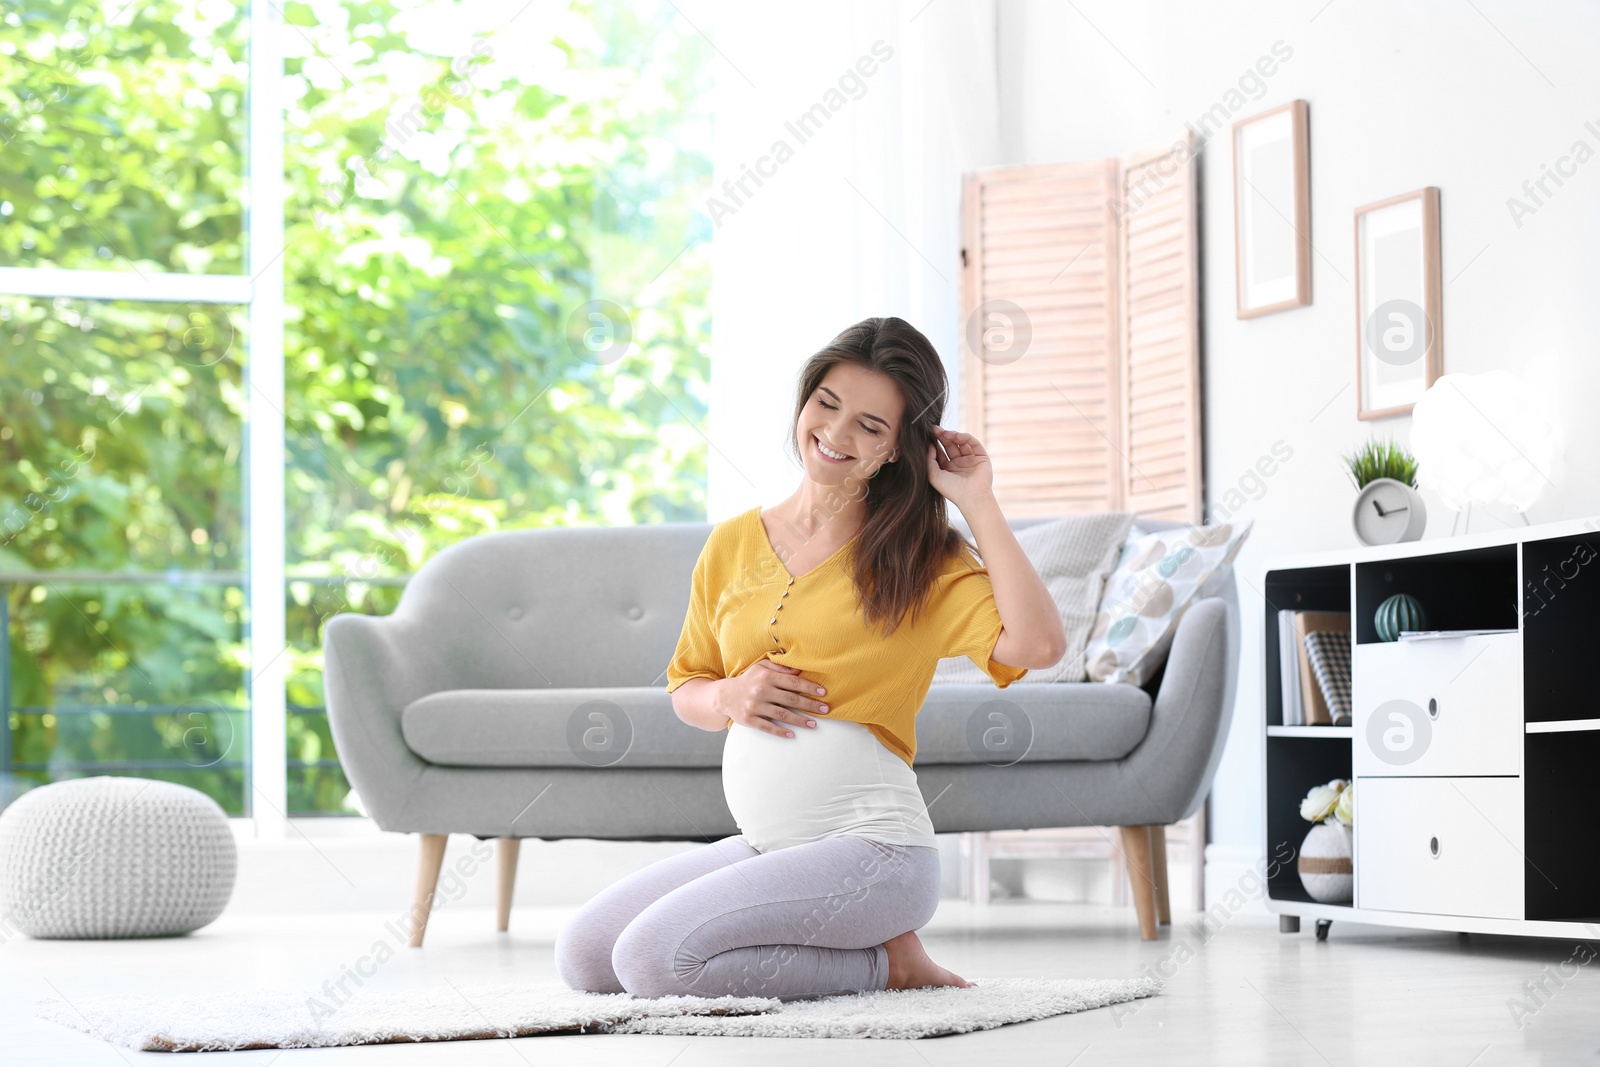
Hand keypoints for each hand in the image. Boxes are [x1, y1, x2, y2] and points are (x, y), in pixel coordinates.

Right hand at [712, 658, 829, 738]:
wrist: (724, 695)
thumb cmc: (749, 680)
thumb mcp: (761, 667)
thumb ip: (780, 668)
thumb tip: (800, 670)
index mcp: (766, 677)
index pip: (792, 682)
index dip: (809, 687)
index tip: (823, 692)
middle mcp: (761, 691)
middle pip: (790, 699)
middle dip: (810, 705)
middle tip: (825, 710)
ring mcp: (754, 706)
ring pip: (782, 715)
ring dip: (799, 720)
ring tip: (814, 724)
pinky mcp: (749, 720)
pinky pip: (767, 727)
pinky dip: (780, 732)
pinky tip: (792, 735)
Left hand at [926, 424, 993, 507]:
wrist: (972, 497)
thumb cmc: (951, 489)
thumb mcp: (934, 475)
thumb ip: (929, 460)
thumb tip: (929, 445)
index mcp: (948, 469)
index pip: (940, 452)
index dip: (934, 443)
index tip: (927, 434)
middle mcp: (959, 464)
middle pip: (950, 445)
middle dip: (942, 436)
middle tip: (935, 429)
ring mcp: (970, 460)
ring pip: (961, 442)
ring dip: (953, 436)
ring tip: (946, 433)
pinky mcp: (981, 457)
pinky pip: (973, 443)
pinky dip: (965, 437)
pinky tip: (956, 436)